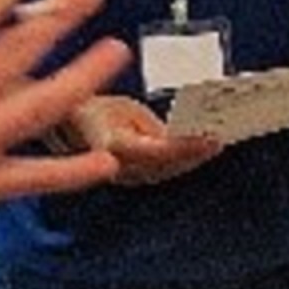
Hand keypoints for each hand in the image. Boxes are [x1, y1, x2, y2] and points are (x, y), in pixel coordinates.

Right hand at [63, 94, 226, 183]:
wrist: (68, 128)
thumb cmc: (94, 114)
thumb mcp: (124, 110)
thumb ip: (151, 127)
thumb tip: (178, 139)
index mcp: (114, 145)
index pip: (160, 151)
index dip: (188, 147)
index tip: (211, 140)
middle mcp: (120, 167)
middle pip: (169, 166)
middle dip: (196, 155)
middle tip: (219, 141)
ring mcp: (125, 176)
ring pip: (167, 172)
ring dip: (193, 161)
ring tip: (214, 146)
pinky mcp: (131, 177)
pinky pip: (161, 172)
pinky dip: (182, 162)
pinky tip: (198, 154)